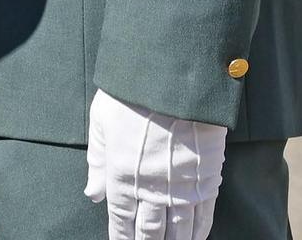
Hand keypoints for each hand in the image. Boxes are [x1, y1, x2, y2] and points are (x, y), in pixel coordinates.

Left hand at [83, 90, 225, 239]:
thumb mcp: (101, 121)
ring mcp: (182, 187)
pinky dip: (199, 232)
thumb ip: (97, 161)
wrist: (174, 77)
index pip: (121, 221)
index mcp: (122, 177)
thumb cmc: (131, 93)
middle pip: (150, 232)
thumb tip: (93, 193)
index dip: (121, 238)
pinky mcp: (207, 179)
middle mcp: (152, 189)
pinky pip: (203, 216)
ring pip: (178, 231)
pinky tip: (195, 239)